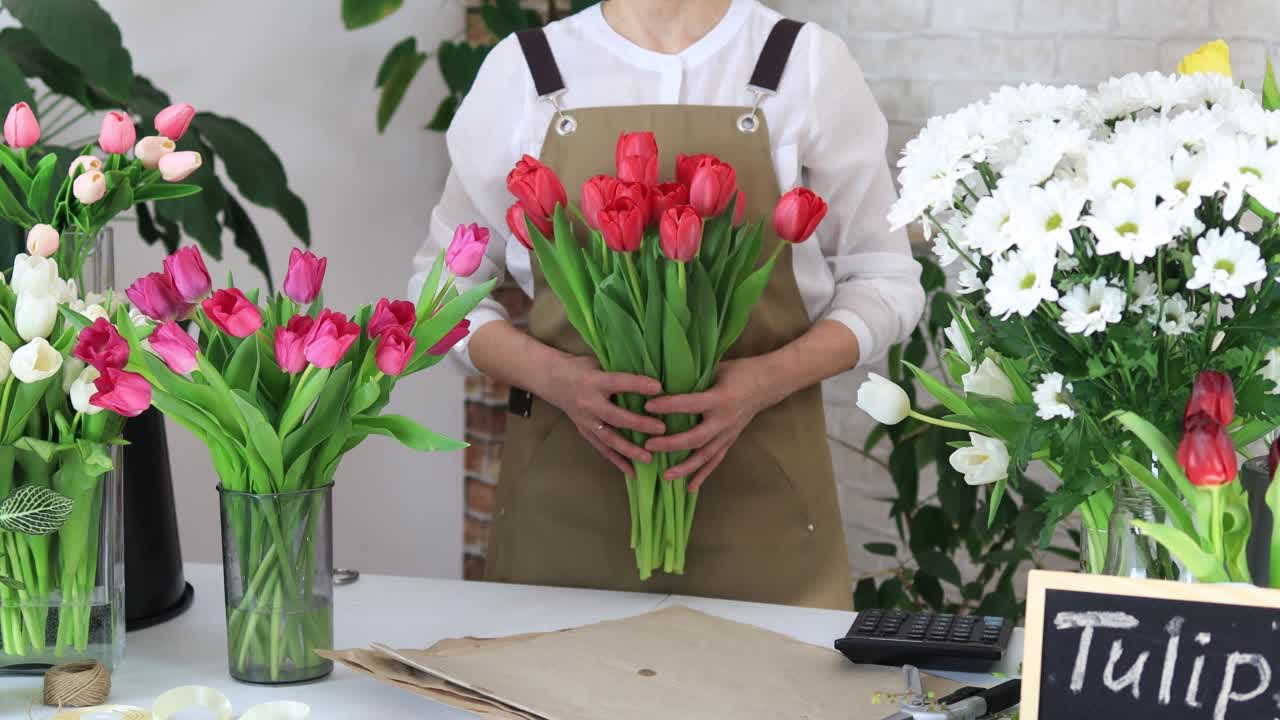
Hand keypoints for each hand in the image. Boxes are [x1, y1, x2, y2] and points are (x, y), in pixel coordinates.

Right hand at [539, 355, 664, 476]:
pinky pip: (602, 449)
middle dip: (639, 424)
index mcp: (594, 381)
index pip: (618, 383)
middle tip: (661, 429)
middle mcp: (589, 403)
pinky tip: (632, 472)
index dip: (637, 385)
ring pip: (609, 439)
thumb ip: (618, 372)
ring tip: (649, 458)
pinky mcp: (584, 432)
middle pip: (615, 417)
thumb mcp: (597, 363)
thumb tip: (648, 378)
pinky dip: (617, 461)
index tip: (658, 387)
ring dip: (629, 450)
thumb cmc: (579, 367)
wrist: (550, 379)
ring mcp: (585, 421)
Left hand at [643, 359, 770, 489]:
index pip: (690, 404)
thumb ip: (694, 378)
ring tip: (665, 476)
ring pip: (705, 456)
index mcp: (719, 399)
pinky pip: (715, 461)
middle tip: (649, 445)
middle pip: (695, 438)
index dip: (669, 406)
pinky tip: (690, 488)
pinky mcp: (730, 441)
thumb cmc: (739, 372)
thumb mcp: (717, 369)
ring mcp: (728, 434)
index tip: (648, 405)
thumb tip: (666, 380)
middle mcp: (724, 420)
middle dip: (671, 444)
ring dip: (685, 468)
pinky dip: (703, 475)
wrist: (768, 383)